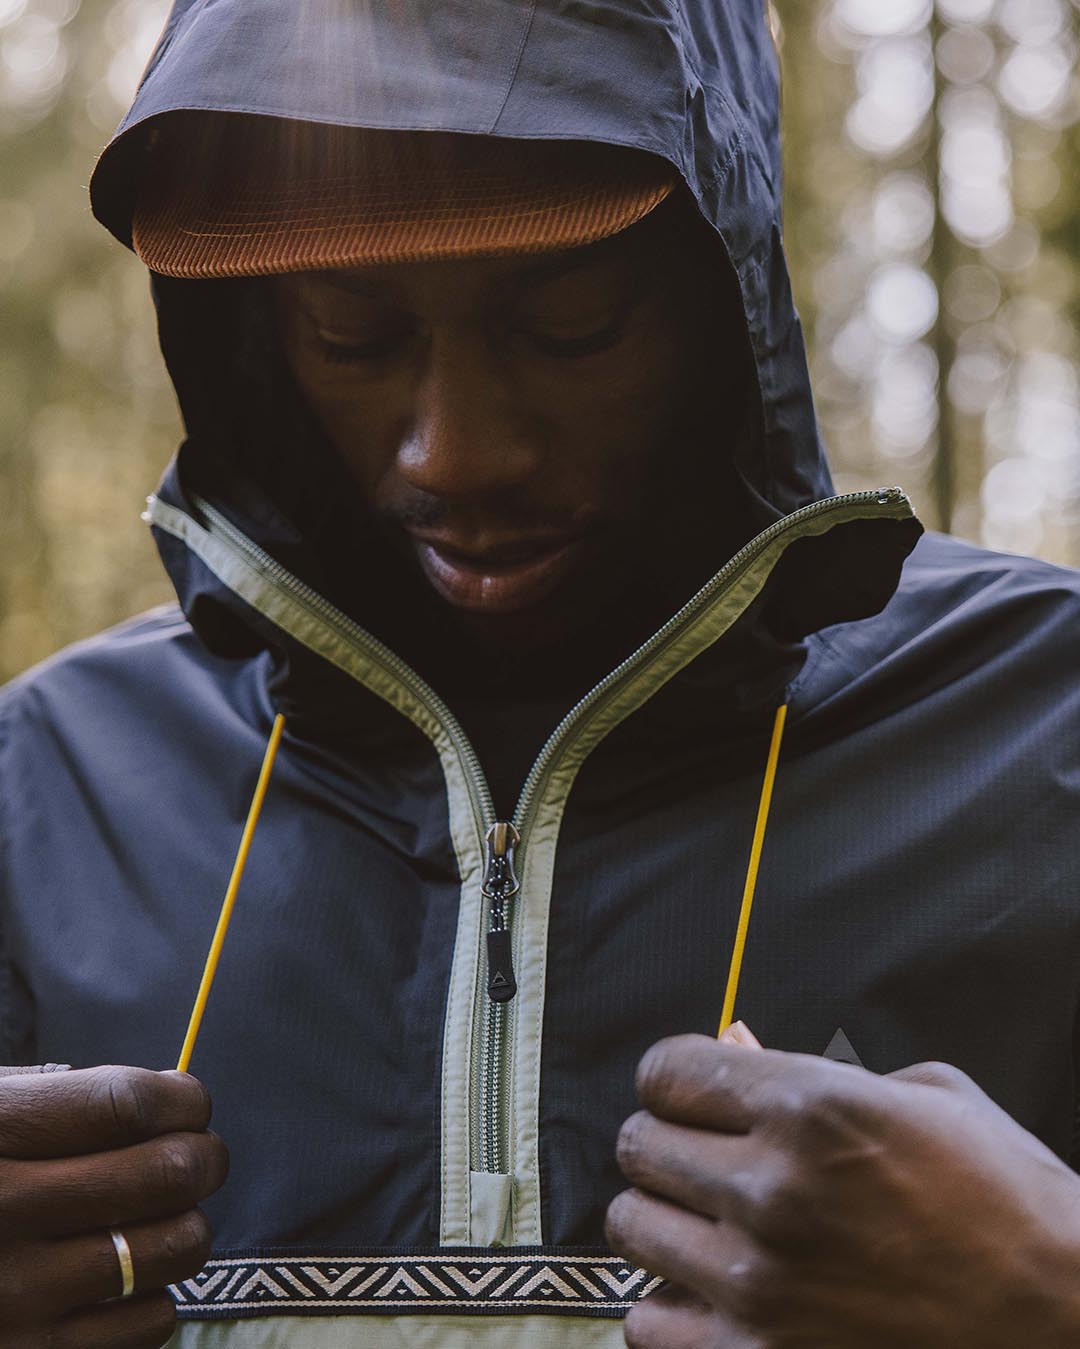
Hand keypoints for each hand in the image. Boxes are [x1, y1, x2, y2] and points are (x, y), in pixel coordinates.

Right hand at [0, 1064, 227, 1347]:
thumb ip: (57, 1100)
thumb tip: (167, 1104)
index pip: (123, 1104)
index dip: (180, 1098)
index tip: (189, 1104)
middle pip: (164, 1173)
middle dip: (202, 1158)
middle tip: (197, 1158)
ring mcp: (11, 1298)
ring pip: (174, 1248)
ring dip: (185, 1226)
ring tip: (160, 1219)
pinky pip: (149, 1321)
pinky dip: (152, 1296)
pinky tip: (119, 1280)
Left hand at [606, 1032, 1079, 1347]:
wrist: (1065, 1315)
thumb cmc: (1003, 1196)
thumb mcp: (922, 1095)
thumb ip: (811, 1067)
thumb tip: (733, 1044)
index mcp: (812, 1106)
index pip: (665, 1072)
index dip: (675, 1080)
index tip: (692, 1095)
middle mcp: (774, 1187)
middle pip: (638, 1145)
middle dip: (667, 1144)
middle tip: (705, 1161)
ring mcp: (761, 1280)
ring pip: (632, 1225)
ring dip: (665, 1220)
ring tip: (711, 1225)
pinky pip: (648, 1324)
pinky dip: (670, 1307)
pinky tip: (714, 1294)